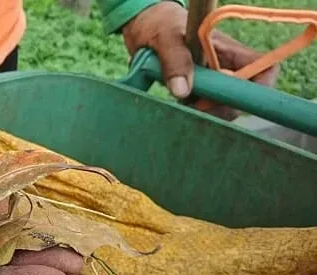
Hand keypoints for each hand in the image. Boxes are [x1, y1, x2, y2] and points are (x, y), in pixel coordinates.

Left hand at [121, 2, 279, 118]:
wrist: (146, 30)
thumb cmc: (162, 25)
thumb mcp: (167, 38)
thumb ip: (175, 60)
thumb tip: (182, 91)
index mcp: (231, 52)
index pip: (264, 71)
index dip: (256, 90)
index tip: (226, 97)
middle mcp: (228, 69)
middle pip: (243, 99)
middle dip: (221, 107)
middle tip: (194, 103)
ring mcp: (215, 84)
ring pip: (223, 109)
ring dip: (204, 111)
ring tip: (182, 98)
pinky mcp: (200, 94)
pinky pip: (204, 111)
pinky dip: (193, 112)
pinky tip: (179, 101)